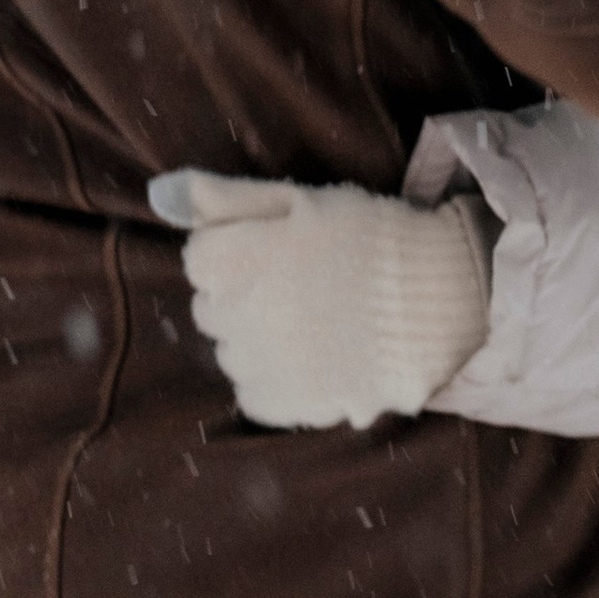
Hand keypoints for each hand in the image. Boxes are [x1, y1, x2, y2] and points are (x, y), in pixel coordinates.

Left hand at [151, 169, 491, 426]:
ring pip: (230, 350)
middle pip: (210, 305)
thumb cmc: (369, 237)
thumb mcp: (301, 198)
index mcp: (235, 259)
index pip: (200, 257)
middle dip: (243, 292)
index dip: (239, 247)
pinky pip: (253, 393)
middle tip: (299, 283)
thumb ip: (226, 197)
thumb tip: (160, 193)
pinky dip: (276, 378)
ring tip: (312, 321)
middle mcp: (235, 315)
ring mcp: (257, 365)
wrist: (438, 301)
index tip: (279, 248)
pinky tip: (312, 357)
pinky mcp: (282, 404)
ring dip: (257, 336)